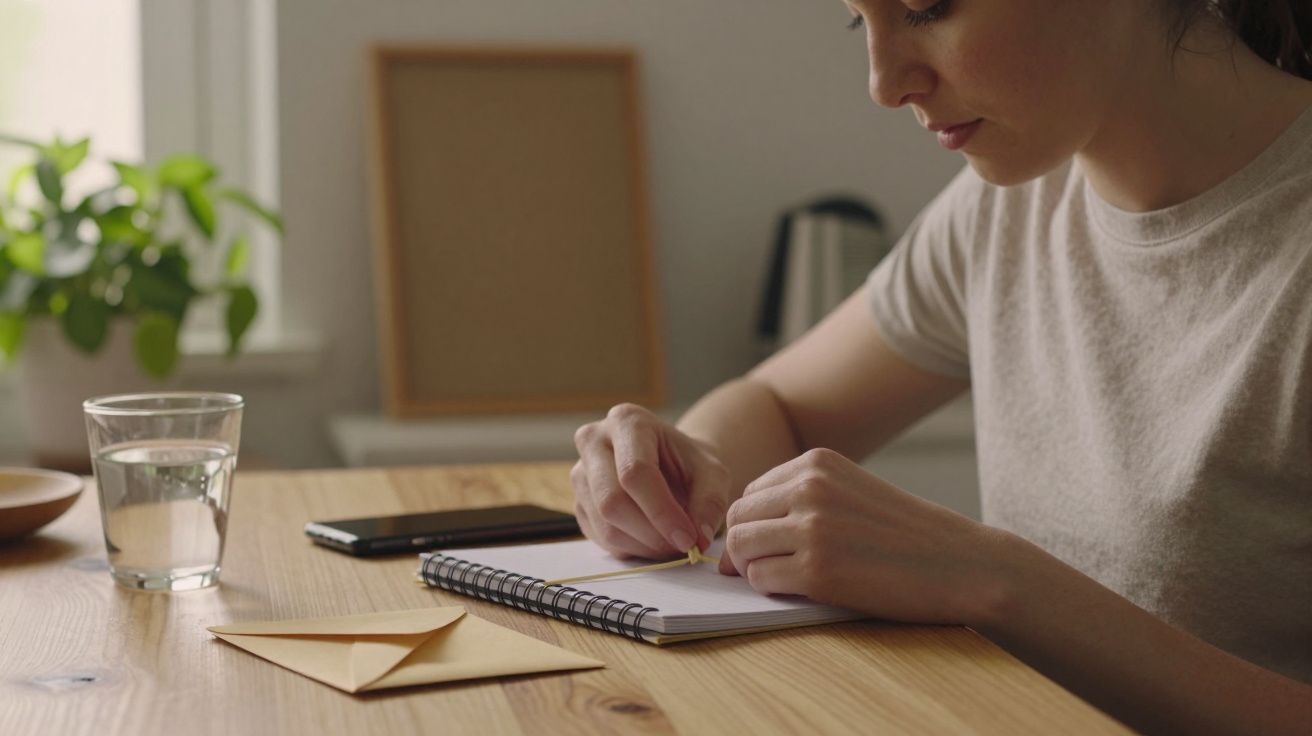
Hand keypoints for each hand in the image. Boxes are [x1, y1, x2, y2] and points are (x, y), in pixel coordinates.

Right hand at [572, 403, 731, 559]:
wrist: (672, 464)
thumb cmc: (690, 463)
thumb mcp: (713, 473)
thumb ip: (710, 502)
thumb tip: (699, 537)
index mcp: (627, 421)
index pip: (634, 472)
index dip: (661, 512)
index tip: (688, 539)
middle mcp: (594, 440)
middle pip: (612, 500)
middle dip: (651, 533)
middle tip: (682, 546)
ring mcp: (580, 472)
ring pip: (604, 524)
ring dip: (643, 546)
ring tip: (671, 543)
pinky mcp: (578, 502)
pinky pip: (599, 537)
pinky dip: (631, 548)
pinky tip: (653, 540)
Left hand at [720, 448, 1017, 625]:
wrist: (961, 564)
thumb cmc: (908, 534)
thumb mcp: (852, 492)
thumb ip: (801, 500)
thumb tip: (734, 541)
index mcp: (816, 463)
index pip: (750, 493)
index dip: (755, 525)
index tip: (772, 545)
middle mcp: (809, 488)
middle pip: (737, 519)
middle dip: (745, 547)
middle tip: (768, 568)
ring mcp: (811, 529)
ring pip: (740, 548)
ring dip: (754, 569)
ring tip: (788, 578)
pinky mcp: (816, 571)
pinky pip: (761, 580)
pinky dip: (772, 589)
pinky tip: (803, 589)